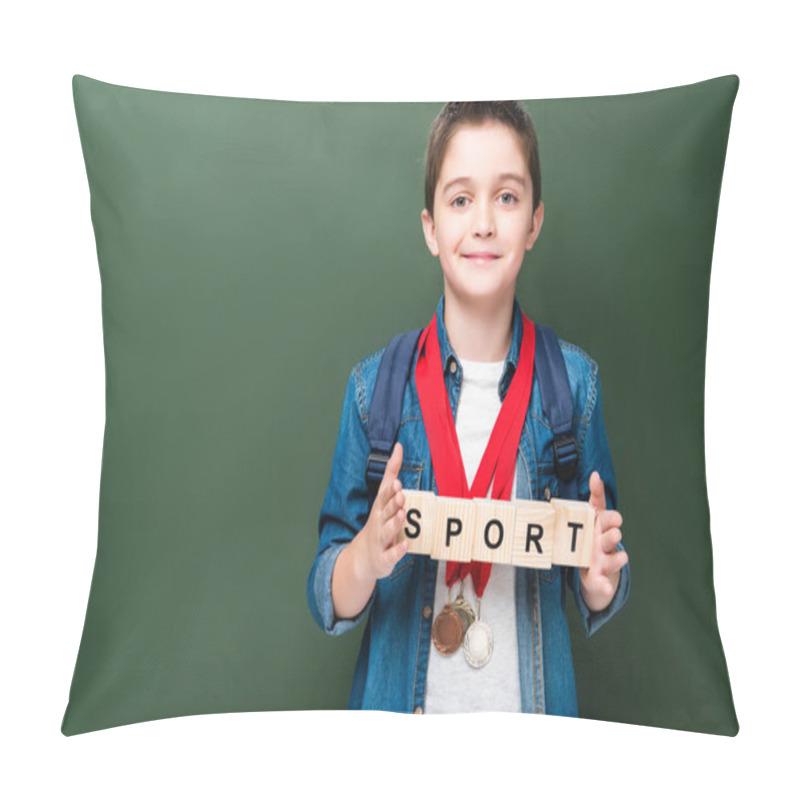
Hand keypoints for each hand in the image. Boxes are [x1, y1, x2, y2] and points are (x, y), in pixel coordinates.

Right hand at [354, 442, 408, 581]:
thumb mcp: (383, 498)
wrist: (362, 558)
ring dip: (394, 523)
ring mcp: (380, 541)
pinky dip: (397, 551)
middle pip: (385, 512)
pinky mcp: (384, 558)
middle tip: (401, 494)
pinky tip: (405, 545)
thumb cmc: (378, 523)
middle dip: (392, 503)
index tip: (397, 481)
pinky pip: (391, 555)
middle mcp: (378, 523)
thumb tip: (399, 446)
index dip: (390, 490)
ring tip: (402, 514)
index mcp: (379, 509)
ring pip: (387, 531)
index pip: (384, 497)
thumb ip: (391, 473)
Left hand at [579, 471, 628, 612]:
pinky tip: (606, 589)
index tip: (615, 518)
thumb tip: (596, 474)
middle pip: (611, 537)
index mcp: (600, 528)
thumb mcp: (590, 518)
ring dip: (616, 558)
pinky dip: (605, 587)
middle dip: (612, 534)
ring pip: (613, 559)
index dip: (611, 517)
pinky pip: (602, 584)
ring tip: (621, 556)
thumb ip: (595, 498)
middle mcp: (604, 544)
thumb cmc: (590, 538)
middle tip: (615, 532)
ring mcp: (603, 562)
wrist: (594, 571)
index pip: (608, 518)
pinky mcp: (599, 579)